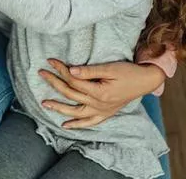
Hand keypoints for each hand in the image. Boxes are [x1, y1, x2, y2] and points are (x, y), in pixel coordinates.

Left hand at [39, 58, 166, 128]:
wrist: (145, 81)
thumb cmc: (128, 72)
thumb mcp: (110, 68)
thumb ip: (89, 71)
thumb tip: (71, 70)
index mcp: (100, 92)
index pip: (73, 80)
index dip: (60, 69)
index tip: (50, 61)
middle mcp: (99, 104)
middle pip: (71, 93)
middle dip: (54, 83)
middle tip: (41, 73)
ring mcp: (102, 111)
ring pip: (76, 112)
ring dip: (59, 108)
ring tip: (44, 103)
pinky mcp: (105, 114)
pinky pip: (89, 122)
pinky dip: (77, 125)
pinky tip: (65, 125)